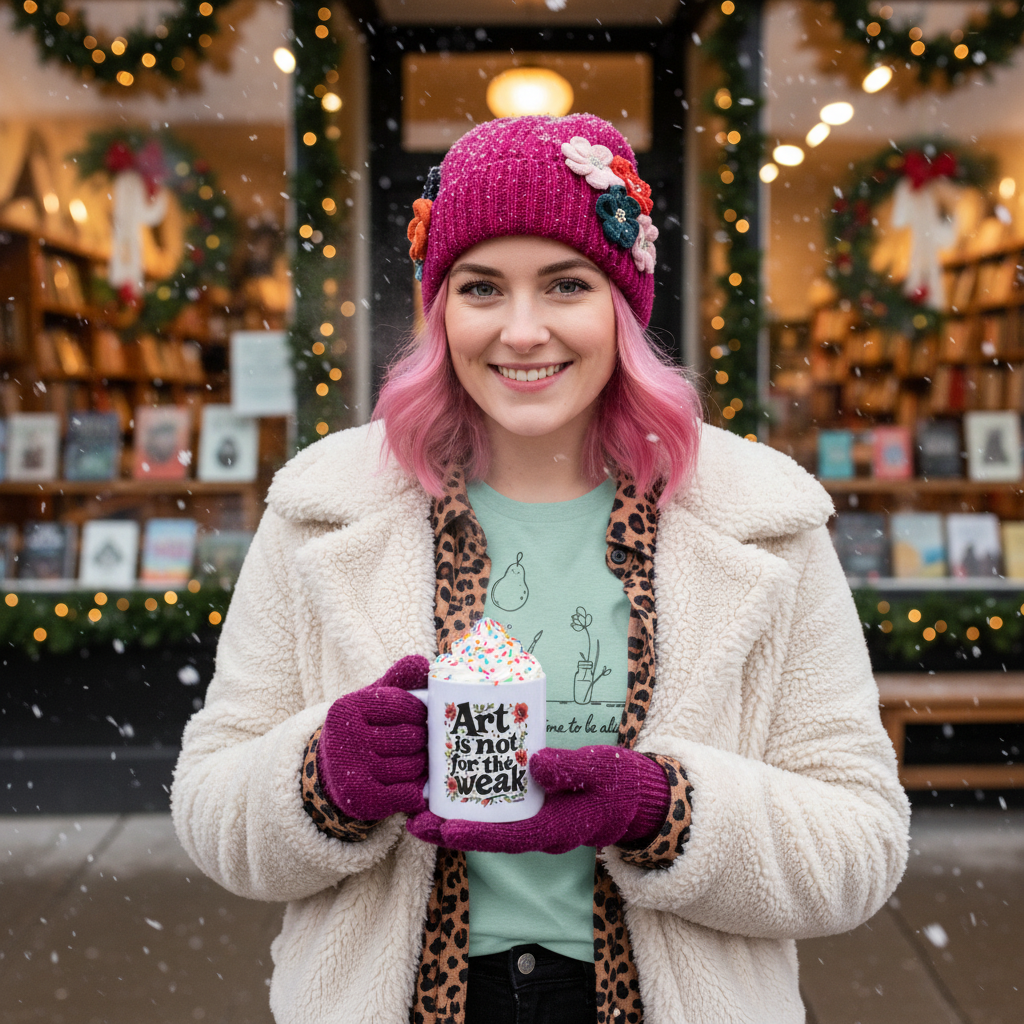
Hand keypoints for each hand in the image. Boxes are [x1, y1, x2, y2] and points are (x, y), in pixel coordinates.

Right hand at [317, 655, 428, 820]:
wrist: (330, 773)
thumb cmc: (363, 729)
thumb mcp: (372, 700)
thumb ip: (398, 679)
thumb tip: (425, 664)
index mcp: (349, 708)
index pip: (403, 704)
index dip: (421, 712)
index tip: (423, 717)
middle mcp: (346, 738)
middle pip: (411, 737)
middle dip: (424, 740)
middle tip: (422, 741)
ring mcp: (353, 770)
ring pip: (412, 766)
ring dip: (421, 766)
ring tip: (416, 762)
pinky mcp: (360, 799)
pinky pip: (405, 795)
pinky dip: (415, 793)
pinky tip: (412, 788)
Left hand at [406, 744, 668, 853]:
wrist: (637, 797)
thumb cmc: (620, 783)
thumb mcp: (601, 770)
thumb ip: (572, 768)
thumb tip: (536, 763)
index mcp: (556, 829)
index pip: (509, 836)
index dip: (475, 834)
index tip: (444, 830)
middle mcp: (540, 832)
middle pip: (489, 836)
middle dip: (451, 831)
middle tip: (414, 821)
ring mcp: (535, 822)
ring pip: (490, 825)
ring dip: (456, 818)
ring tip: (421, 807)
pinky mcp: (533, 808)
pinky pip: (500, 810)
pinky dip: (476, 802)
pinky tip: (455, 786)